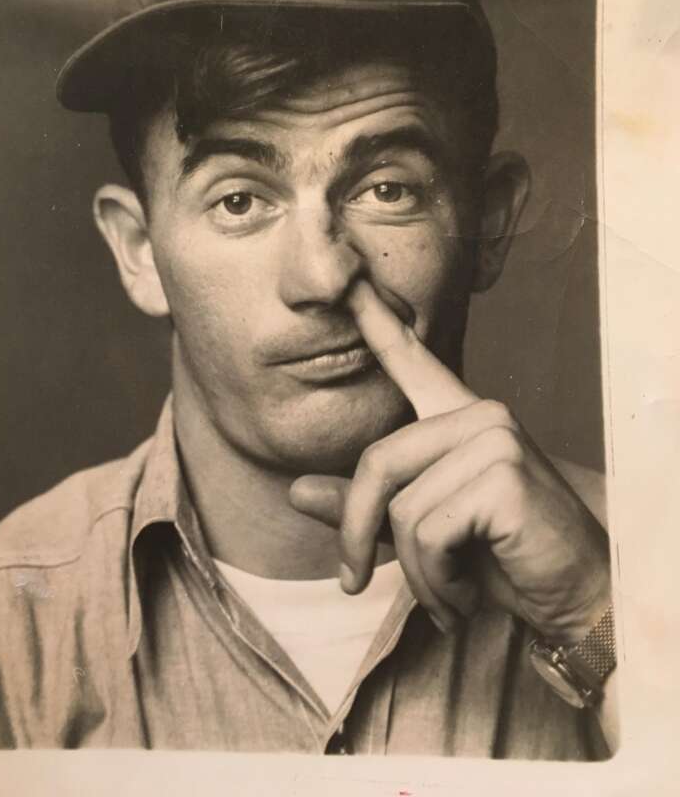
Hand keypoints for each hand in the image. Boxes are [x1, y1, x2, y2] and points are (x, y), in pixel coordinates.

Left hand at [290, 280, 610, 642]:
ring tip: (449, 594)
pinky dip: (436, 581)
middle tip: (354, 583)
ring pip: (401, 509)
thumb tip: (294, 490)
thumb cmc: (502, 559)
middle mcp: (478, 413)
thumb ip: (364, 508)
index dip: (372, 317)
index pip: (408, 359)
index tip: (344, 275)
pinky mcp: (503, 472)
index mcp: (457, 417)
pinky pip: (428, 533)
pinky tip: (467, 594)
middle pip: (377, 464)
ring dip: (415, 574)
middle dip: (358, 534)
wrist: (578, 597)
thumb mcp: (422, 533)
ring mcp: (494, 436)